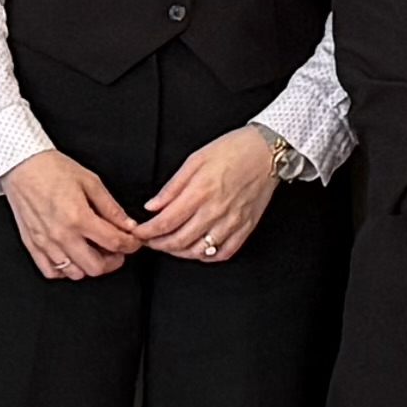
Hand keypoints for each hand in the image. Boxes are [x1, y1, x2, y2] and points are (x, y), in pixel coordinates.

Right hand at [2, 150, 142, 282]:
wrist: (21, 166)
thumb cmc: (52, 170)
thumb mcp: (91, 182)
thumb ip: (111, 208)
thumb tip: (127, 225)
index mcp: (79, 217)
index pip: (114, 243)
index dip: (130, 245)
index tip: (133, 242)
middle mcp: (62, 235)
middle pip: (96, 267)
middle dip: (113, 261)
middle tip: (116, 250)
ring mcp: (46, 243)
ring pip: (75, 273)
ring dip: (89, 266)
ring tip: (94, 251)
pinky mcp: (32, 245)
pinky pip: (51, 271)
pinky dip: (65, 270)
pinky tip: (72, 257)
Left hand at [135, 127, 289, 268]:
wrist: (267, 151)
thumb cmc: (233, 150)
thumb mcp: (195, 160)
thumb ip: (172, 186)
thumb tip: (153, 206)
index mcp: (200, 192)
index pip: (165, 222)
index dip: (147, 232)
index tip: (139, 233)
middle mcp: (215, 211)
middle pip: (178, 241)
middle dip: (158, 245)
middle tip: (150, 241)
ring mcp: (232, 222)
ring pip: (199, 251)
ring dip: (179, 253)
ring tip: (170, 246)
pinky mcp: (246, 227)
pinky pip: (224, 252)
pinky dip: (207, 256)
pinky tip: (199, 250)